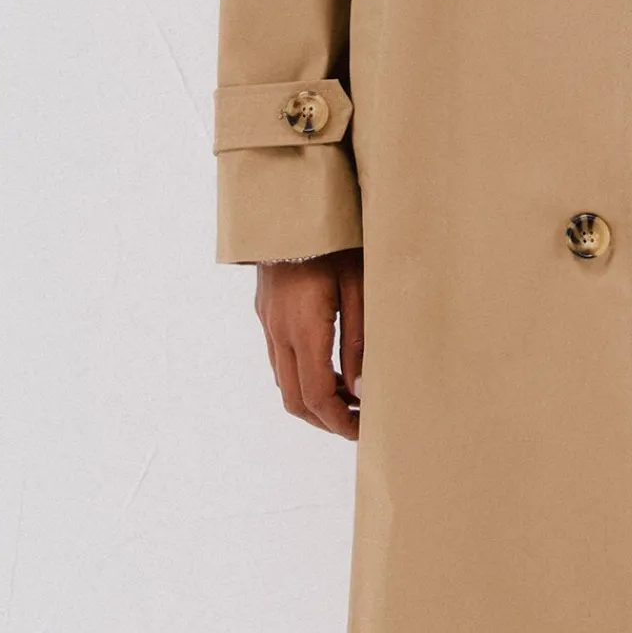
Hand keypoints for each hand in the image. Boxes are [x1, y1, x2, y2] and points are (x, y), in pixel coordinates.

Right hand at [254, 247, 364, 440]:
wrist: (290, 202)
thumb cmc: (335, 237)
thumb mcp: (360, 284)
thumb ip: (360, 339)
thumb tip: (361, 389)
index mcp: (303, 327)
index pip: (316, 396)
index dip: (340, 421)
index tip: (364, 430)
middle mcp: (278, 330)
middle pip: (294, 399)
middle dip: (326, 420)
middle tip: (359, 423)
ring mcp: (268, 321)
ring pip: (283, 382)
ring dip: (314, 399)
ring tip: (351, 397)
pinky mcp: (266, 312)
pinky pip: (279, 359)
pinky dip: (303, 376)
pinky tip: (331, 367)